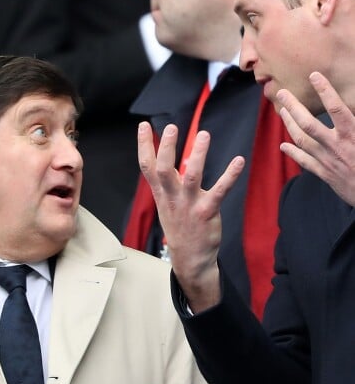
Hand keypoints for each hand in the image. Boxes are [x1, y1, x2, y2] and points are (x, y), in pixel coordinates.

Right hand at [137, 122, 244, 311]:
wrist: (190, 258)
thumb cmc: (179, 225)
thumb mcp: (165, 202)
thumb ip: (164, 180)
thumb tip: (165, 155)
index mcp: (161, 193)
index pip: (147, 166)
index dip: (145, 145)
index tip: (144, 125)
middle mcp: (172, 197)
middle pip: (164, 170)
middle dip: (167, 148)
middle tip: (170, 127)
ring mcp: (189, 205)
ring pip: (192, 177)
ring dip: (197, 155)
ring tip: (204, 135)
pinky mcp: (207, 211)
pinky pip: (220, 191)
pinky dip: (230, 175)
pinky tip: (238, 160)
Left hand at [277, 72, 354, 205]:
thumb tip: (352, 108)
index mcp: (353, 134)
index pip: (337, 108)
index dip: (325, 91)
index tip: (314, 75)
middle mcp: (338, 146)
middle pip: (309, 123)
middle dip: (293, 107)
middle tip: (281, 92)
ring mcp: (329, 160)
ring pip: (302, 140)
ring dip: (289, 125)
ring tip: (281, 111)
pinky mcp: (326, 174)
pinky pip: (305, 162)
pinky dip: (293, 153)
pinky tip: (283, 145)